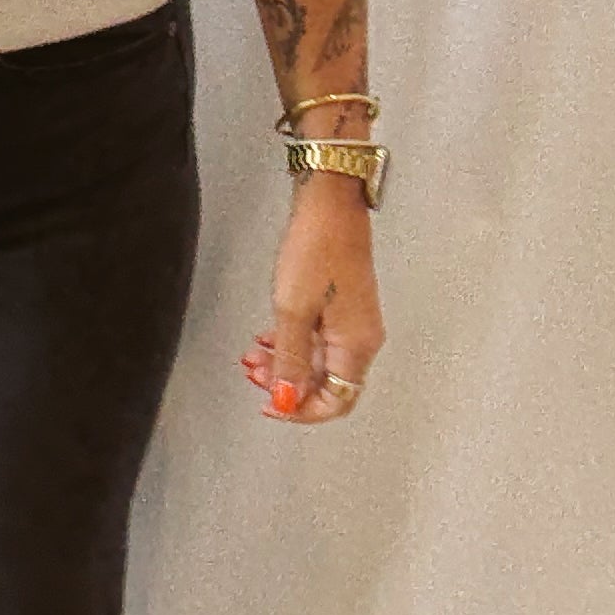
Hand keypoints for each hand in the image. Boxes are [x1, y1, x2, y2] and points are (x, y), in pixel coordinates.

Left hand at [241, 176, 383, 425]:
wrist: (330, 204)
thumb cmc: (316, 248)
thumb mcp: (293, 311)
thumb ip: (290, 360)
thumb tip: (287, 398)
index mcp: (356, 346)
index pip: (336, 401)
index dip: (302, 410)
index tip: (270, 404)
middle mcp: (361, 339)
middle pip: (326, 384)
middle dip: (287, 385)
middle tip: (254, 374)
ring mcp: (353, 323)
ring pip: (319, 362)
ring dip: (284, 364)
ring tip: (253, 355)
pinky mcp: (343, 307)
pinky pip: (318, 341)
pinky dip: (291, 344)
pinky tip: (268, 338)